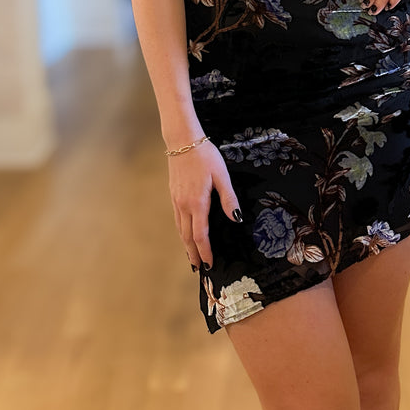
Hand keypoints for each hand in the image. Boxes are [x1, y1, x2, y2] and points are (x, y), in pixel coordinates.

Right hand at [167, 140, 241, 270]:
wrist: (182, 141)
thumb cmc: (204, 156)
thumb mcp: (222, 176)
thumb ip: (228, 198)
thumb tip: (236, 218)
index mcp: (197, 203)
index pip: (200, 235)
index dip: (205, 251)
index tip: (210, 263)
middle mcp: (184, 205)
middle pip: (187, 237)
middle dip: (193, 254)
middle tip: (199, 268)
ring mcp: (176, 200)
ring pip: (180, 229)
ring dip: (186, 245)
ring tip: (192, 256)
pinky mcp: (173, 195)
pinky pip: (177, 219)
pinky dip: (182, 231)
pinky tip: (185, 234)